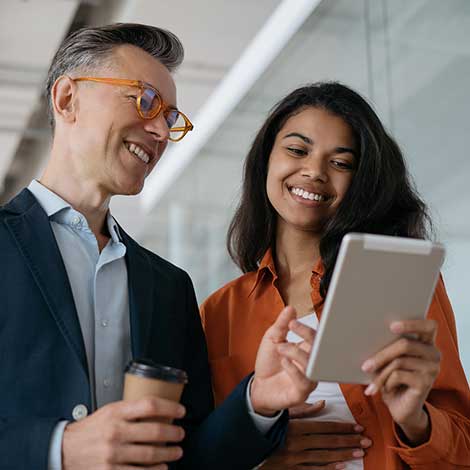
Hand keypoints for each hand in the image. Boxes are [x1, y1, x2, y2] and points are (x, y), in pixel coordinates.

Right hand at [62, 397, 185, 468]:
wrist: (64, 450)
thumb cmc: (91, 429)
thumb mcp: (109, 411)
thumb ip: (131, 410)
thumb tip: (159, 410)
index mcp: (116, 412)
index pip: (150, 405)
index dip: (170, 407)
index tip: (181, 411)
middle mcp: (115, 431)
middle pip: (154, 431)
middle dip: (174, 433)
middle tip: (181, 434)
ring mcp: (113, 454)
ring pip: (150, 454)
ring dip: (169, 453)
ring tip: (176, 451)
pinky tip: (162, 468)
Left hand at [251, 306, 316, 415]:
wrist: (258, 386)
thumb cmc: (269, 362)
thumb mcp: (273, 339)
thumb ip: (282, 324)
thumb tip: (291, 308)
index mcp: (307, 350)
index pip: (316, 337)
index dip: (307, 328)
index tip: (292, 322)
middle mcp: (311, 364)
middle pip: (320, 349)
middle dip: (308, 335)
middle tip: (292, 327)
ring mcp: (308, 379)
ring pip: (313, 365)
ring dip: (296, 352)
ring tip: (281, 348)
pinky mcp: (301, 393)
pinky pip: (305, 382)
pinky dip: (294, 369)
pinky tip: (284, 362)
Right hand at [261, 401, 370, 468]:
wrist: (249, 449)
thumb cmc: (267, 429)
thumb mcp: (283, 415)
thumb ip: (303, 410)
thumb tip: (322, 404)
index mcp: (294, 428)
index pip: (324, 427)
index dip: (342, 428)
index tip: (357, 427)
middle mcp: (296, 444)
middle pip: (328, 442)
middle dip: (349, 441)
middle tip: (366, 440)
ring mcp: (295, 459)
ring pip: (324, 457)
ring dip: (344, 454)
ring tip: (360, 452)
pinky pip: (314, 469)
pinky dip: (329, 468)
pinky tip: (342, 465)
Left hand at [361, 319, 439, 444]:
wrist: (400, 406)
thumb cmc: (392, 378)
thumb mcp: (390, 359)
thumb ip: (389, 346)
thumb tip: (367, 335)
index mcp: (426, 343)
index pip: (429, 326)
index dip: (412, 324)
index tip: (392, 326)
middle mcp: (433, 354)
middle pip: (405, 344)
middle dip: (381, 354)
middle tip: (365, 366)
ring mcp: (432, 369)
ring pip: (398, 361)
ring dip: (380, 372)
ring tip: (371, 380)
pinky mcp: (426, 383)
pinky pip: (398, 375)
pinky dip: (386, 382)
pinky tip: (385, 388)